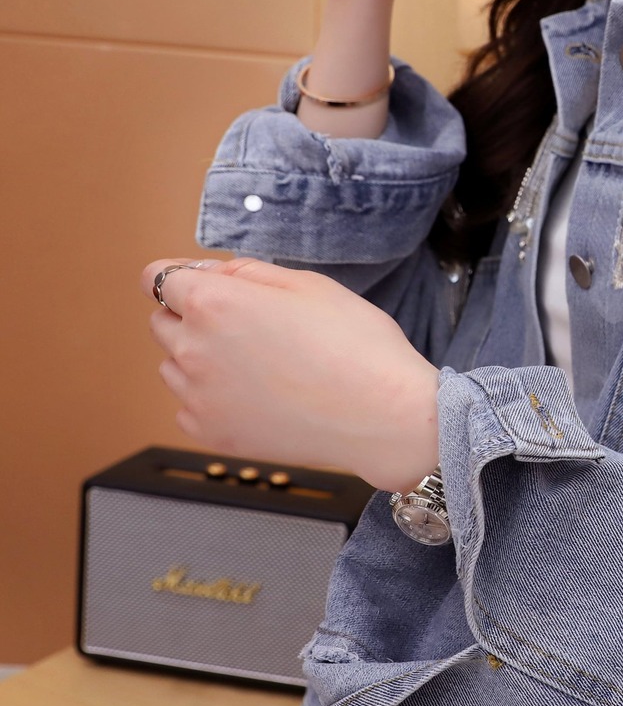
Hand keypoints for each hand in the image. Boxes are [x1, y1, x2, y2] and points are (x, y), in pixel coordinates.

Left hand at [140, 257, 439, 492]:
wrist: (382, 417)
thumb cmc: (357, 347)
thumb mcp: (311, 285)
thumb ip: (251, 272)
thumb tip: (217, 274)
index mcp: (214, 303)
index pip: (158, 278)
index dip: (183, 275)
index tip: (206, 282)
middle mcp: (194, 349)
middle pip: (162, 321)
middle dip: (193, 315)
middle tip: (249, 326)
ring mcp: (198, 397)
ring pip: (174, 366)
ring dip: (200, 358)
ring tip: (259, 365)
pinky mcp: (210, 433)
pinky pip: (190, 406)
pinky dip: (213, 399)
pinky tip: (259, 396)